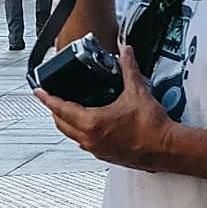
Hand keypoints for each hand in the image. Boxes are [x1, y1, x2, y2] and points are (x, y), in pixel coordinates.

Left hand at [34, 42, 175, 171]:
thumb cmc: (153, 126)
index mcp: (92, 123)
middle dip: (54, 110)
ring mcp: (97, 150)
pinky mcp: (106, 157)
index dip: (47, 98)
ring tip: (67, 110)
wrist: (168, 149)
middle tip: (52, 98)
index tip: (37, 91)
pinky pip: (85, 143)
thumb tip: (126, 51)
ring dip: (66, 122)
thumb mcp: (137, 92)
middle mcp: (90, 139)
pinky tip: (88, 125)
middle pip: (61, 124)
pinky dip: (80, 132)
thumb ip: (128, 68)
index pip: (60, 108)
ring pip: (72, 135)